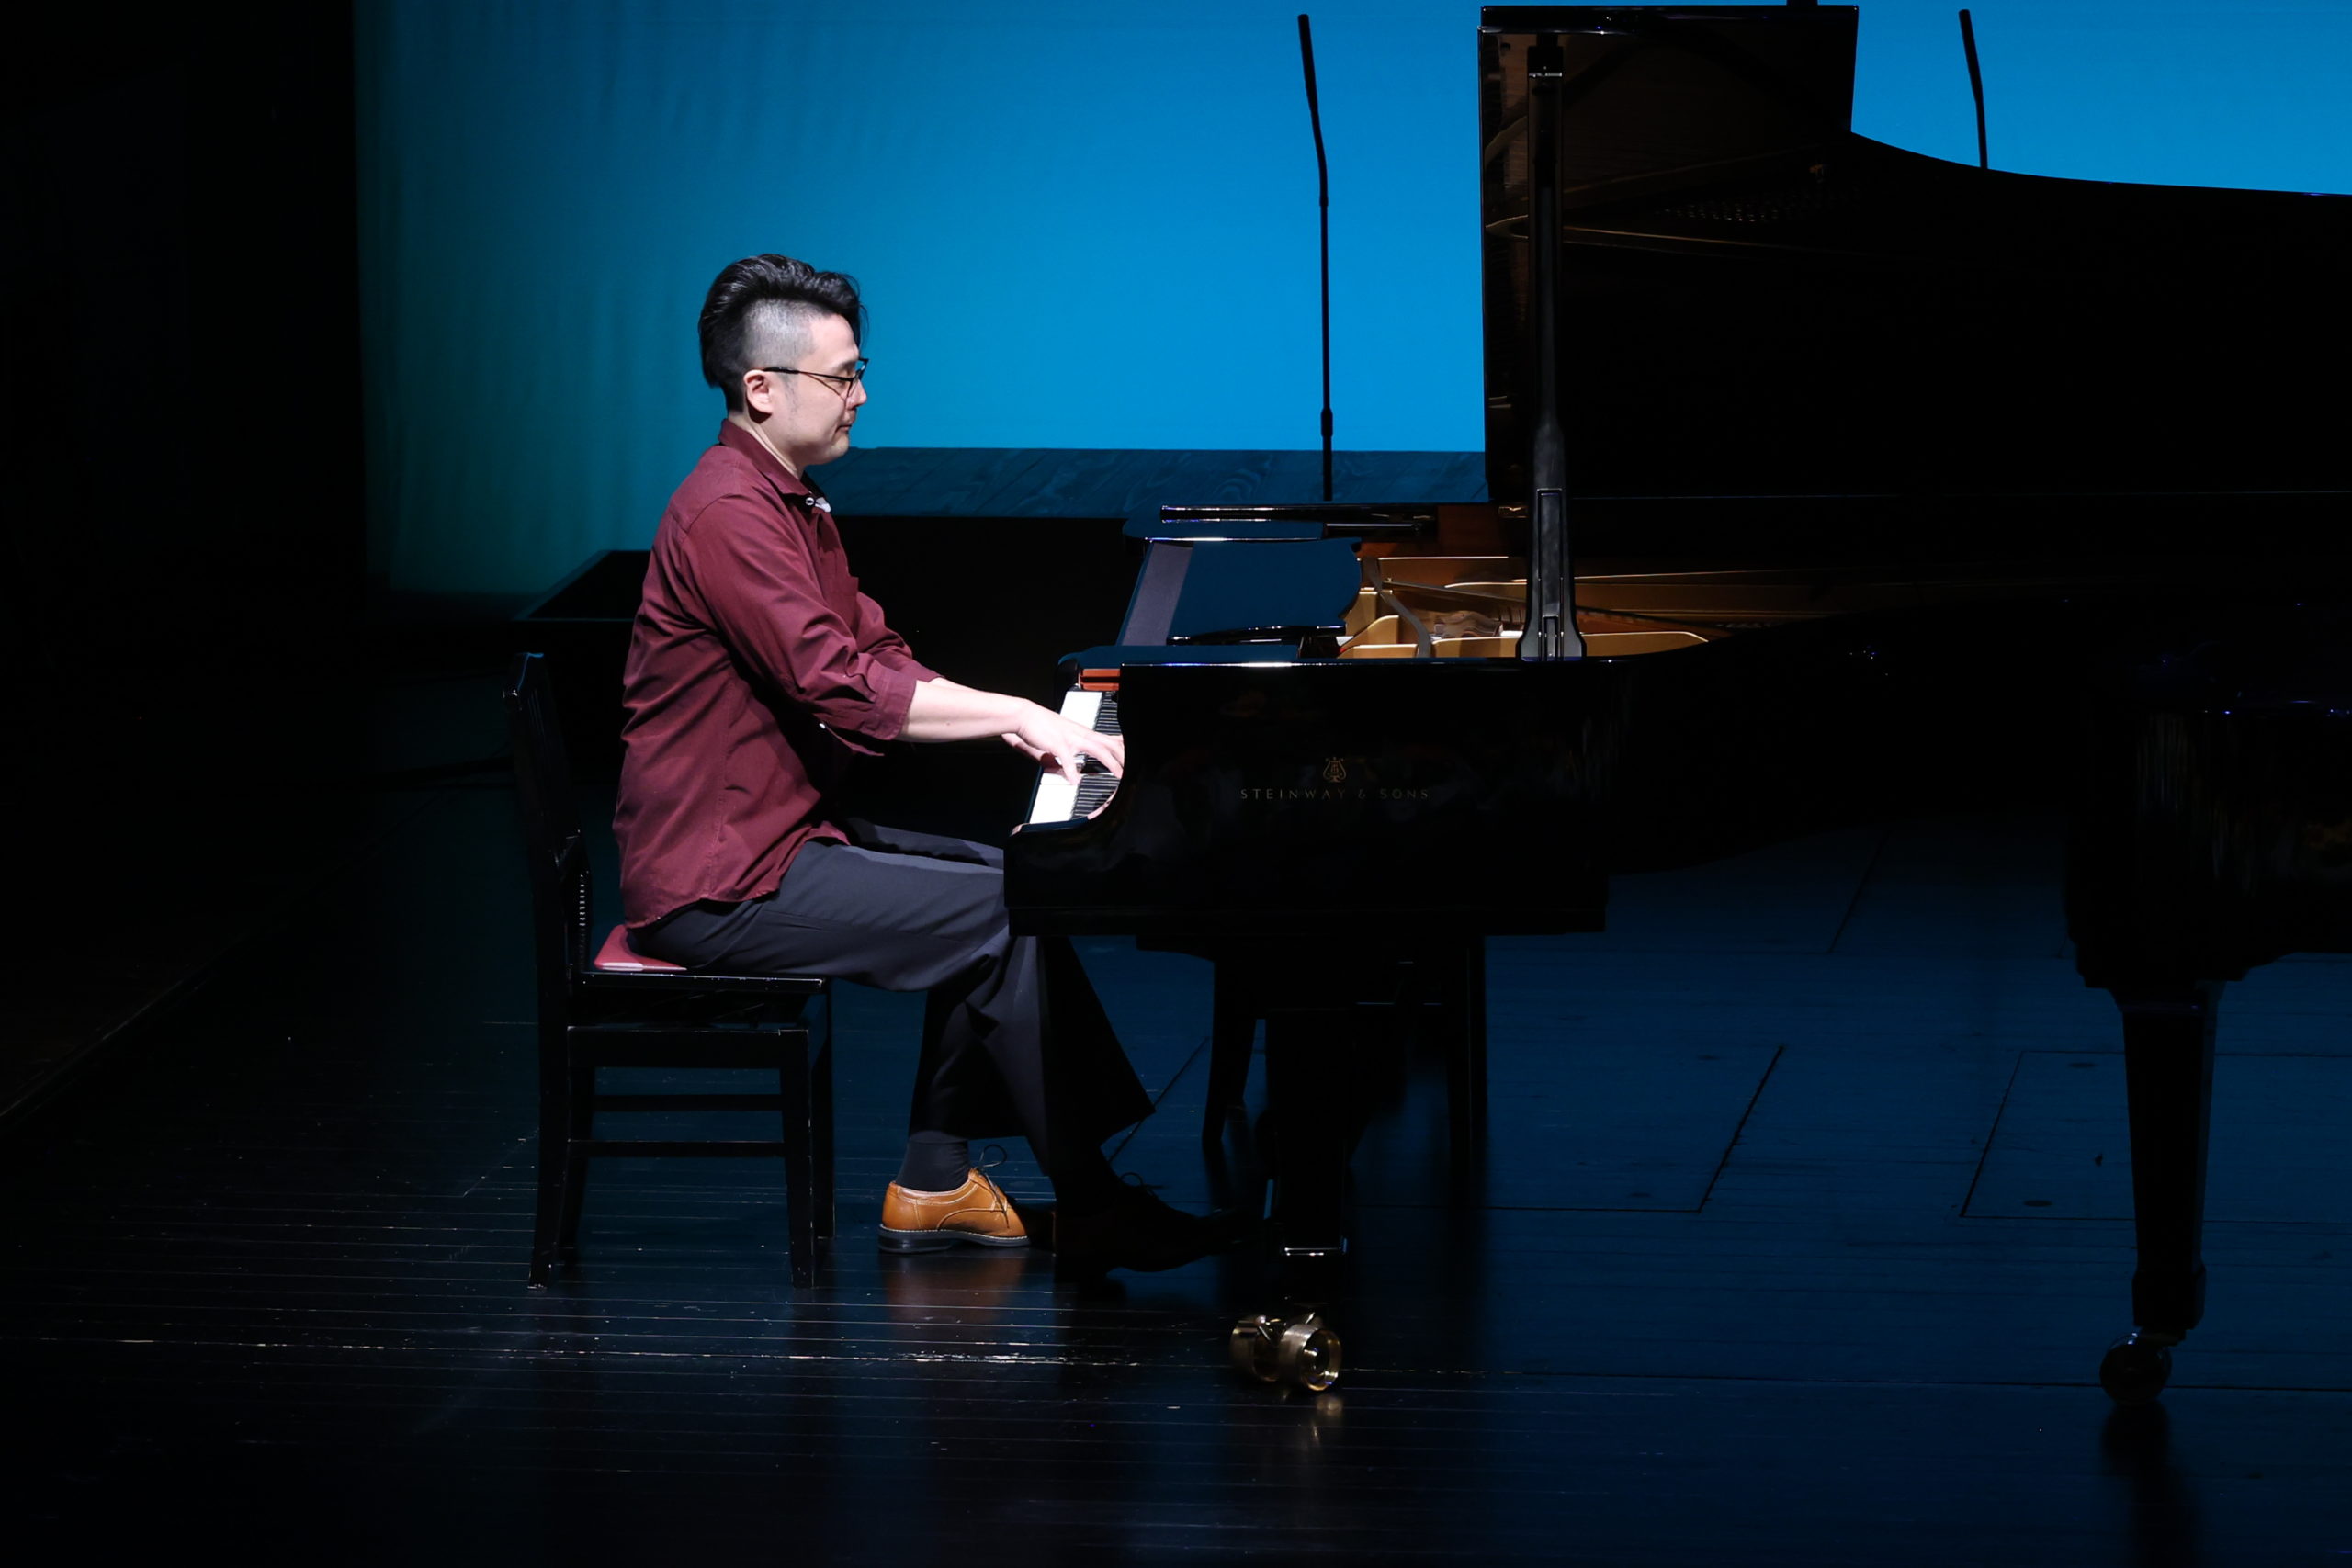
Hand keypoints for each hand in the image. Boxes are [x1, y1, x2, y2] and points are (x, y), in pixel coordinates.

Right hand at [1004, 704, 1123, 783]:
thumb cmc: (1039, 728)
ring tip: (1118, 775)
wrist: (1024, 715)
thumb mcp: (1058, 747)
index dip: (1123, 748)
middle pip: (1110, 744)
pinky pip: (1068, 759)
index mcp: (1082, 733)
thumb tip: (1072, 776)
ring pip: (1098, 749)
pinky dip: (1073, 771)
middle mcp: (1081, 734)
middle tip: (1134, 770)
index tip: (1132, 757)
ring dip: (1110, 763)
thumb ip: (1066, 763)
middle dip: (1124, 757)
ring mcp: (1071, 737)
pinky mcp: (1058, 743)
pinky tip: (1075, 781)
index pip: (1109, 739)